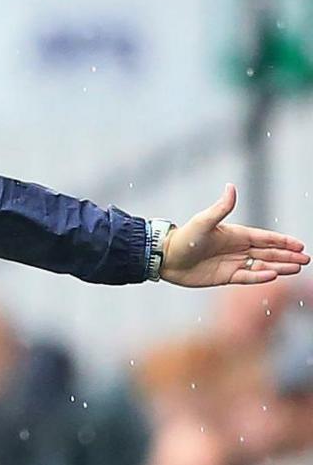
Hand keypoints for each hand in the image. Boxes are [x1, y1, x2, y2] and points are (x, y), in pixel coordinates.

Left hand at [160, 183, 308, 286]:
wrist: (166, 258)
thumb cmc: (184, 238)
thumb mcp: (204, 222)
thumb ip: (221, 208)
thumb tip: (231, 187)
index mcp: (235, 234)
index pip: (265, 238)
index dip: (282, 241)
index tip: (299, 245)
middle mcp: (237, 249)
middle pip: (268, 252)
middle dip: (288, 255)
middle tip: (306, 260)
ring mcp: (232, 263)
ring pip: (262, 265)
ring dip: (279, 266)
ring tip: (297, 268)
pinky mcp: (225, 277)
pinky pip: (247, 277)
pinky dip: (260, 277)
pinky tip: (274, 275)